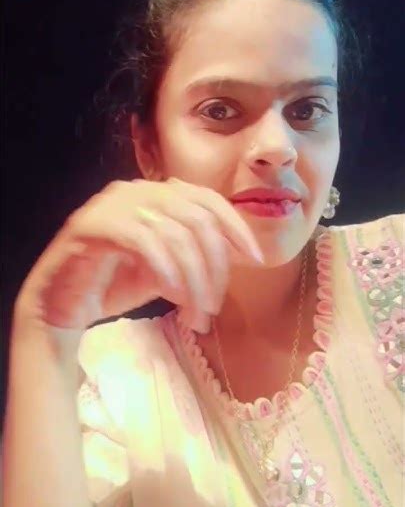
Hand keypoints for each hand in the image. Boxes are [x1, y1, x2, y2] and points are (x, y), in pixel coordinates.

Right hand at [14, 177, 263, 333]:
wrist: (62, 306)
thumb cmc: (115, 285)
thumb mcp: (169, 270)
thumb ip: (197, 255)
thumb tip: (241, 253)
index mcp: (156, 194)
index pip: (207, 200)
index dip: (236, 227)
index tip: (256, 259)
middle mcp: (136, 190)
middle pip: (196, 219)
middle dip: (213, 268)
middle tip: (213, 308)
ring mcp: (111, 204)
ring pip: (173, 232)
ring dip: (191, 280)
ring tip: (194, 316)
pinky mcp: (90, 224)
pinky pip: (140, 239)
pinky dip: (163, 268)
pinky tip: (170, 294)